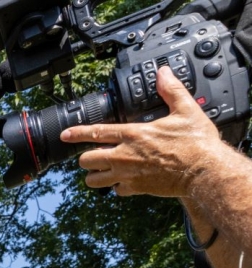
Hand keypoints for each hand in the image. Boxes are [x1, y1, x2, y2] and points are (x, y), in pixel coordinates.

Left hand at [63, 66, 227, 196]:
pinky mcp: (135, 188)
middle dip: (87, 157)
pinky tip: (124, 181)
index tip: (65, 135)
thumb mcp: (186, 111)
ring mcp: (127, 174)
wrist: (204, 172)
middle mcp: (124, 156)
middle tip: (94, 155)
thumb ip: (171, 91)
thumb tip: (163, 73)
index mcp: (133, 134)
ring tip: (103, 170)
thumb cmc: (196, 143)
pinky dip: (116, 187)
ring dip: (95, 175)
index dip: (77, 133)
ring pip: (94, 179)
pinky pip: (115, 191)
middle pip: (87, 160)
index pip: (96, 132)